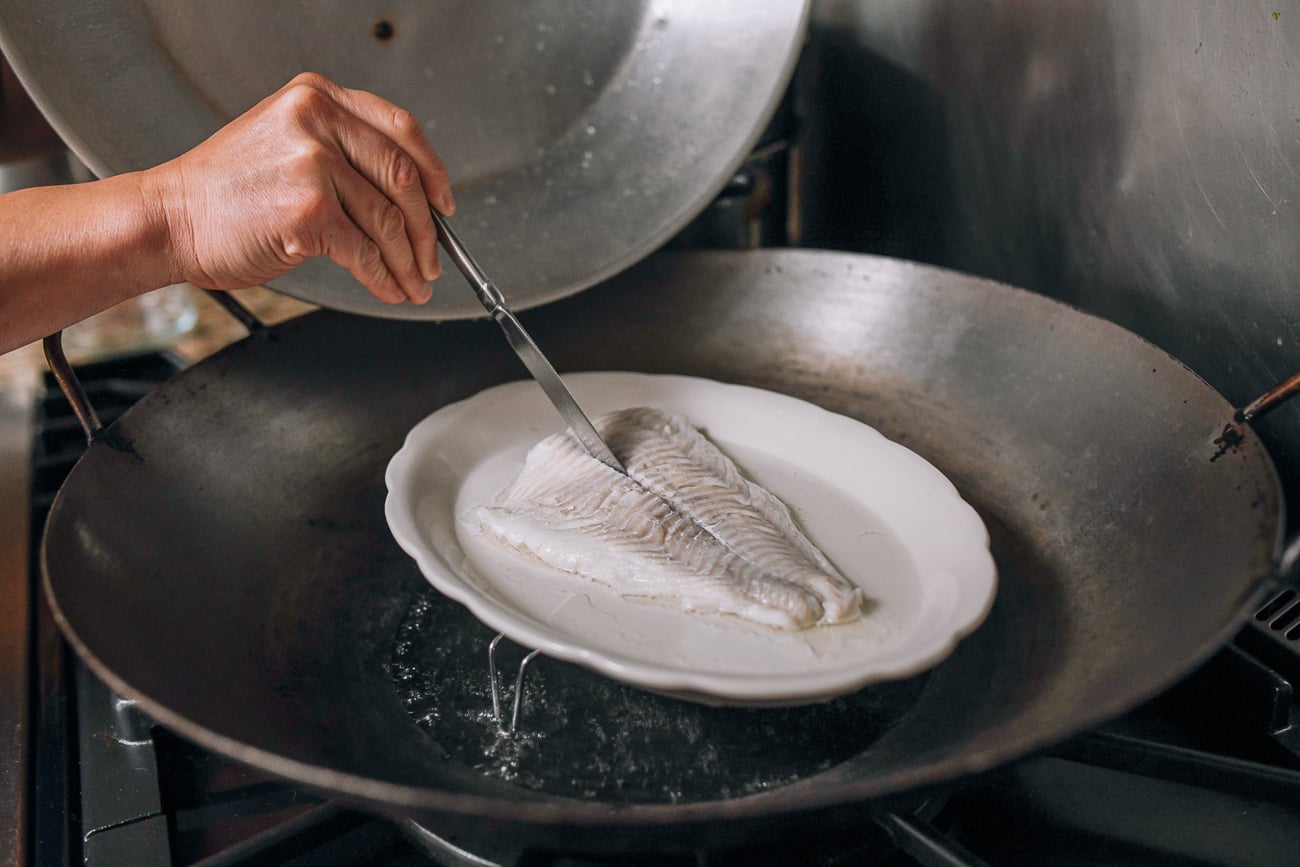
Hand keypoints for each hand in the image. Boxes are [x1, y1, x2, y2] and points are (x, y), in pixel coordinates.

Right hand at [143, 72, 454, 304]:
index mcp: (317, 97)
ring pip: (389, 221)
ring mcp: (313, 165)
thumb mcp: (285, 143)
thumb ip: (341, 151)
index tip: (445, 203)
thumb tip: (408, 198)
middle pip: (404, 178)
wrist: (169, 219)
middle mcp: (317, 121)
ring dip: (408, 262)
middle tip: (432, 260)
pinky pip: (367, 253)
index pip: (401, 129)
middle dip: (427, 230)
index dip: (434, 172)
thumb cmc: (225, 192)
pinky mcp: (308, 211)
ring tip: (414, 283)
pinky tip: (388, 289)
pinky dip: (384, 278)